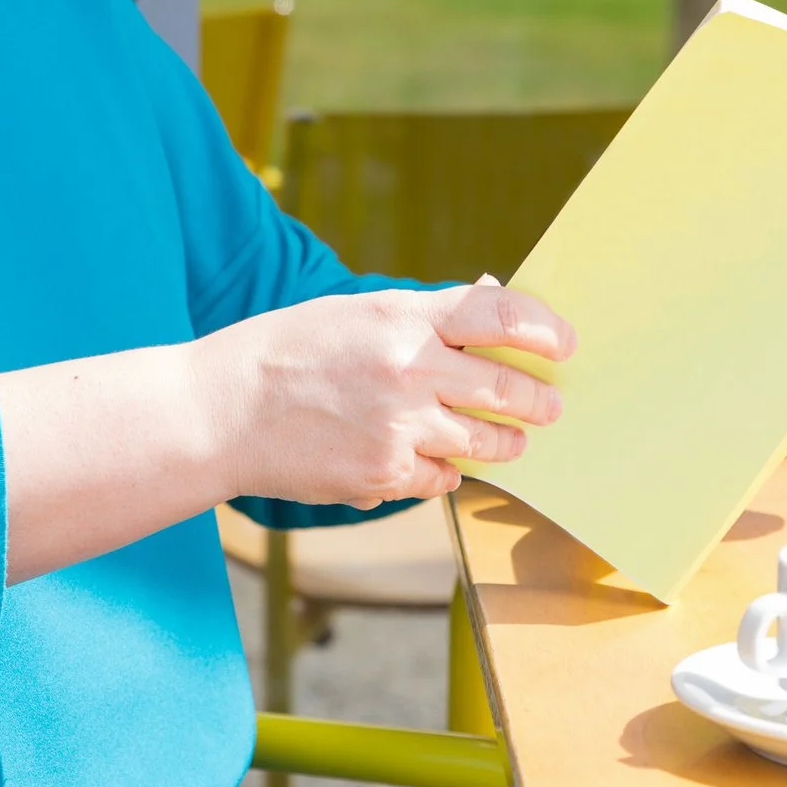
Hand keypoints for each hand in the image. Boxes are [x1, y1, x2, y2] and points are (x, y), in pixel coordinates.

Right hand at [194, 275, 575, 509]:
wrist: (222, 411)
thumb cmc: (287, 353)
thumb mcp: (354, 313)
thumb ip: (422, 317)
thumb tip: (489, 309)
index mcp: (401, 316)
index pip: (499, 313)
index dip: (545, 328)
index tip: (564, 343)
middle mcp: (409, 369)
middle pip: (509, 388)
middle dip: (538, 401)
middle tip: (546, 406)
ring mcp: (400, 427)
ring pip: (487, 442)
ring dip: (505, 442)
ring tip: (507, 440)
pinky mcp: (386, 474)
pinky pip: (443, 477)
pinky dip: (443, 470)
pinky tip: (428, 458)